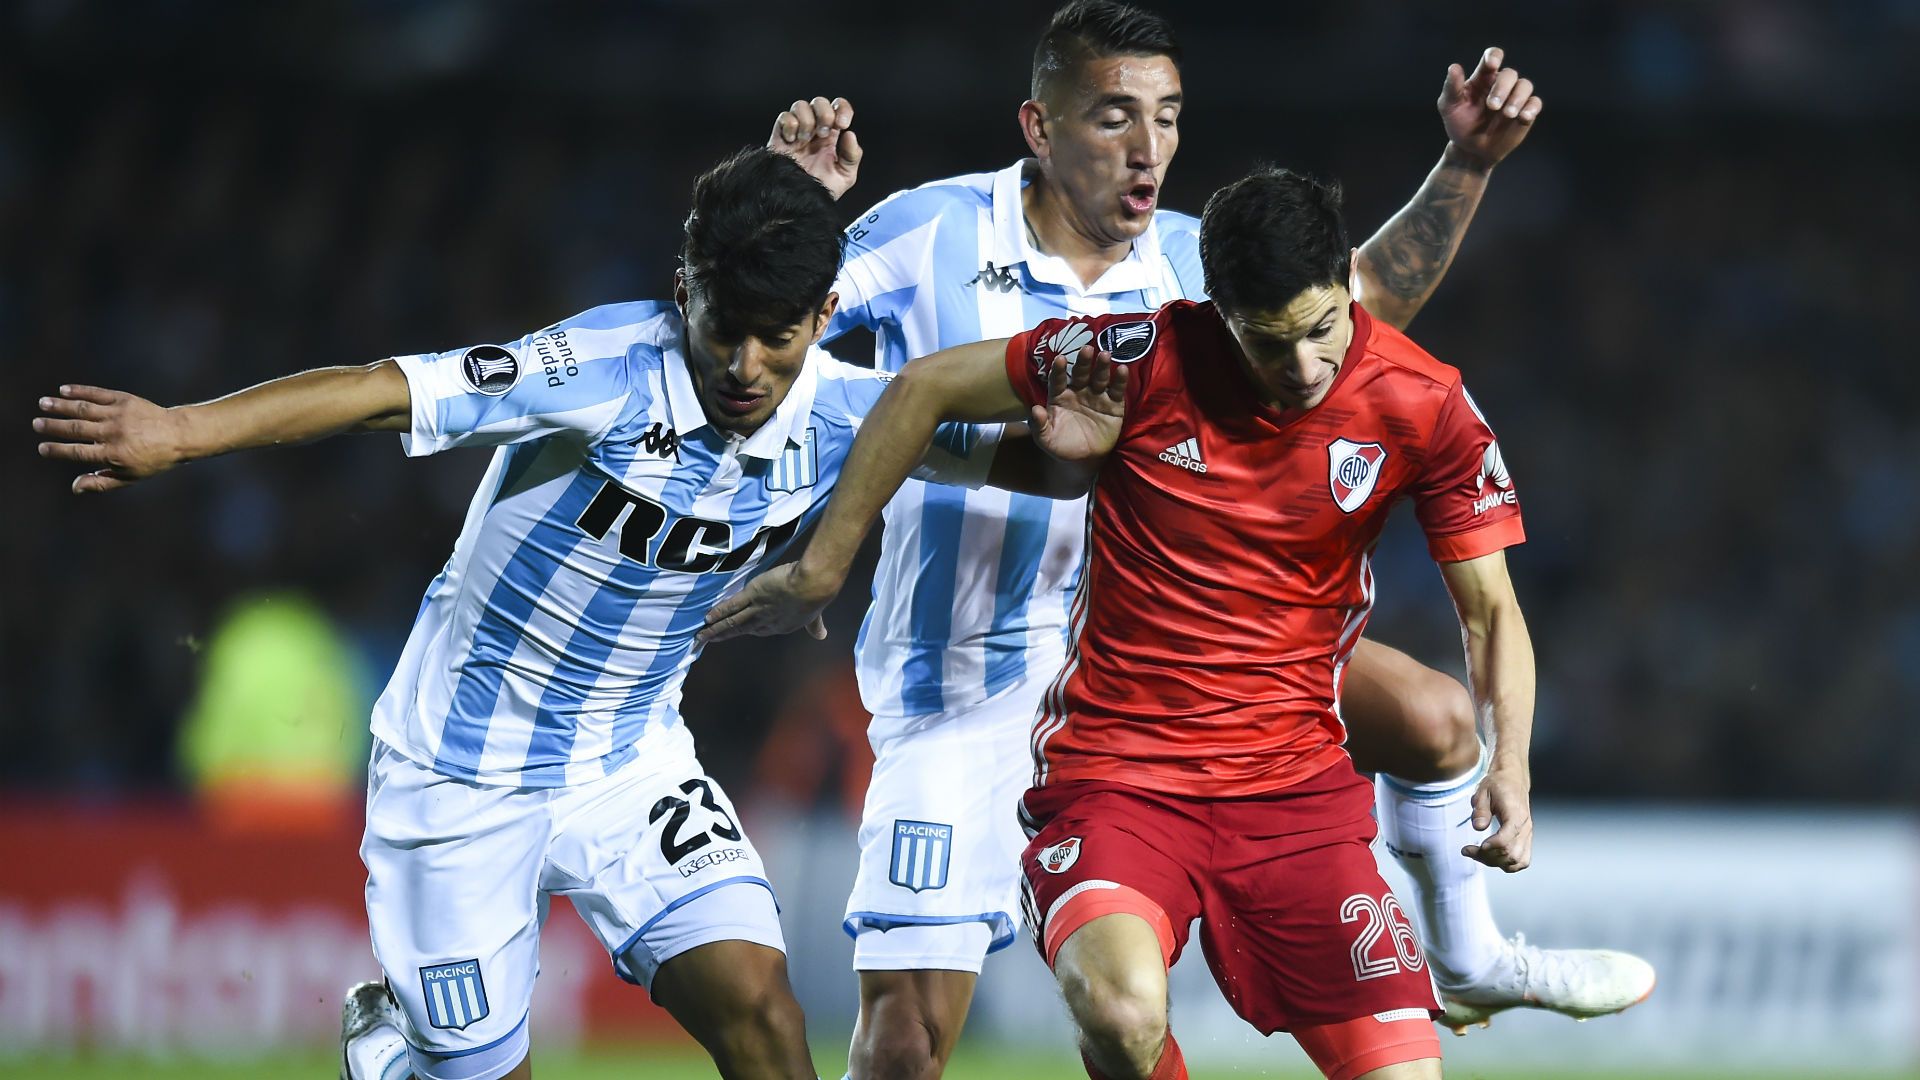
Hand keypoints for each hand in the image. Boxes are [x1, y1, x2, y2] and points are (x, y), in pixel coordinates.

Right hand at [35, 385, 185, 492]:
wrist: (179, 435)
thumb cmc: (153, 459)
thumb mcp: (130, 476)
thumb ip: (101, 482)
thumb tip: (74, 487)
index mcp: (113, 454)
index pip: (78, 452)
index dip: (58, 450)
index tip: (42, 447)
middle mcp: (114, 433)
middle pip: (76, 429)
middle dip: (53, 426)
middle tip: (36, 424)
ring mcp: (118, 415)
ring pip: (83, 409)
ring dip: (60, 405)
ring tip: (43, 403)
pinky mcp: (124, 399)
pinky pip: (97, 394)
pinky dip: (80, 391)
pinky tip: (64, 390)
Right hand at [697, 562, 838, 643]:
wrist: (813, 586)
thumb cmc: (817, 596)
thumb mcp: (815, 615)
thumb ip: (815, 626)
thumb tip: (822, 636)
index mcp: (780, 626)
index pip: (758, 630)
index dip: (745, 631)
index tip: (732, 633)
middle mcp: (767, 621)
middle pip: (740, 629)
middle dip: (723, 635)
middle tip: (706, 640)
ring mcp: (758, 608)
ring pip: (733, 621)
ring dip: (716, 629)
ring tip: (701, 635)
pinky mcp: (753, 594)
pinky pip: (733, 605)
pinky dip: (720, 612)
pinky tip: (708, 617)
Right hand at [768, 95, 861, 199]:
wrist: (798, 205)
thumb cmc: (820, 192)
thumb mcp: (845, 177)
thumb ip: (852, 156)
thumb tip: (850, 134)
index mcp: (832, 137)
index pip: (839, 108)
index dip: (842, 108)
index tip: (842, 124)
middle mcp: (814, 131)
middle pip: (819, 102)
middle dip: (824, 113)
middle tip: (822, 134)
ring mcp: (796, 132)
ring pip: (800, 105)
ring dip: (806, 120)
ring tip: (805, 140)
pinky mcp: (780, 137)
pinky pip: (784, 117)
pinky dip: (790, 125)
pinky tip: (792, 142)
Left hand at [1032, 344, 1126, 462]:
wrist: (1084, 460)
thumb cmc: (1061, 446)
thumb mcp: (1046, 439)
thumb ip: (1039, 425)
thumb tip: (1035, 410)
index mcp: (1060, 397)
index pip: (1058, 380)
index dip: (1059, 370)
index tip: (1060, 359)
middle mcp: (1078, 392)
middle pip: (1081, 373)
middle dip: (1083, 362)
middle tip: (1086, 349)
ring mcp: (1097, 396)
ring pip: (1099, 378)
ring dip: (1102, 366)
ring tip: (1105, 354)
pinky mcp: (1114, 405)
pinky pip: (1116, 390)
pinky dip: (1120, 380)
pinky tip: (1122, 369)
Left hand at [1439, 47, 1542, 169]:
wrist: (1470, 149)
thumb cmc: (1459, 123)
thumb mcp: (1449, 106)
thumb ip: (1452, 87)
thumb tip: (1454, 67)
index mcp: (1483, 77)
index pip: (1492, 57)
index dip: (1494, 56)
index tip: (1492, 64)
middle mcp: (1501, 84)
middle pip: (1510, 74)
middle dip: (1502, 88)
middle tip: (1492, 106)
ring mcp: (1515, 97)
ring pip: (1525, 85)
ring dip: (1518, 98)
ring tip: (1507, 114)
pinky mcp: (1525, 112)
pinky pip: (1535, 103)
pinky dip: (1532, 108)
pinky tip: (1523, 117)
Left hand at [1462, 761, 1532, 871]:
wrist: (1513, 779)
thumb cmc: (1498, 784)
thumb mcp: (1483, 791)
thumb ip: (1480, 809)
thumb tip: (1478, 827)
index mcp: (1516, 815)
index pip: (1506, 839)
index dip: (1490, 847)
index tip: (1475, 847)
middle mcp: (1525, 827)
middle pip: (1511, 854)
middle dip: (1487, 857)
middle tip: (1468, 850)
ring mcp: (1528, 835)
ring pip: (1517, 861)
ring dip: (1496, 863)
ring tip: (1477, 854)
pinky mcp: (1526, 839)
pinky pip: (1522, 861)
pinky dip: (1507, 864)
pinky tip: (1491, 857)